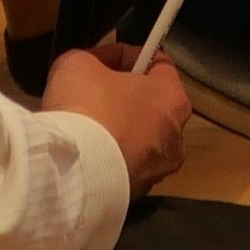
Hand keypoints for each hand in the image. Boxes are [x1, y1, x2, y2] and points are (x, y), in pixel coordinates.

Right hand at [42, 37, 190, 193]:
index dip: (130, 56)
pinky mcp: (139, 193)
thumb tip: (96, 70)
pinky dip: (112, 158)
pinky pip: (127, 166)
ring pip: (142, 139)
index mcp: (172, 97)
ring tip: (89, 126)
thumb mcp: (78, 63)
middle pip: (153, 104)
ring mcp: (160, 169)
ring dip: (121, 130)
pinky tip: (88, 153)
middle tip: (94, 93)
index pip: (159, 64)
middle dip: (126, 96)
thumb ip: (93, 60)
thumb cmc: (86, 107)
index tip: (105, 61)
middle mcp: (176, 135)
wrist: (73, 171)